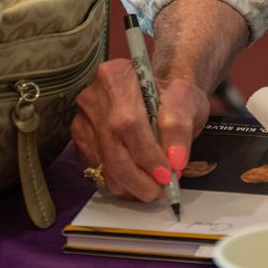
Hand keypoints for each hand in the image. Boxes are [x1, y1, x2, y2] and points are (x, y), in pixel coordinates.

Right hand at [70, 59, 210, 201]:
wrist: (157, 95)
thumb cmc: (172, 96)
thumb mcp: (188, 102)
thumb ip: (181, 126)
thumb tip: (175, 160)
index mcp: (117, 76)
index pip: (128, 122)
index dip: (146, 154)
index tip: (166, 175)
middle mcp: (93, 96)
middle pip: (111, 146)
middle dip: (137, 177)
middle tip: (159, 191)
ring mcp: (82, 118)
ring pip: (102, 162)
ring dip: (128, 183)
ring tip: (152, 185)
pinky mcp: (79, 138)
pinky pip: (97, 168)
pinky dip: (118, 180)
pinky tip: (136, 178)